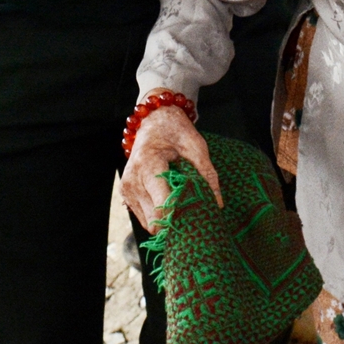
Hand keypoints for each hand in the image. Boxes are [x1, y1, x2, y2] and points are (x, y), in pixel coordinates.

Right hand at [121, 102, 221, 232]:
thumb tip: (218, 204)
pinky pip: (144, 217)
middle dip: (174, 221)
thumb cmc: (175, 130)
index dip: (181, 215)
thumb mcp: (196, 146)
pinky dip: (157, 214)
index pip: (162, 205)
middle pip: (155, 220)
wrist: (153, 119)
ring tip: (179, 202)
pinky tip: (168, 199)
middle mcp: (132, 179)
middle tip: (191, 211)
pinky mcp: (125, 193)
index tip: (197, 214)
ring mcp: (126, 188)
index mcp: (148, 164)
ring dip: (165, 219)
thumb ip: (207, 174)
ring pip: (149, 224)